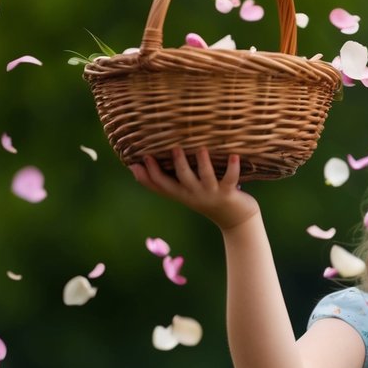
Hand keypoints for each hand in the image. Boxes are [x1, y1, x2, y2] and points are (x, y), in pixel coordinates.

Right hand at [131, 147, 258, 230]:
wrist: (235, 220)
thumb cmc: (206, 199)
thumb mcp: (181, 193)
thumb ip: (162, 182)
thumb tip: (132, 167)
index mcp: (181, 193)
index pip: (161, 185)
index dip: (149, 174)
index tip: (140, 159)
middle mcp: (194, 193)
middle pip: (183, 178)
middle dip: (177, 164)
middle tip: (173, 147)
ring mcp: (212, 193)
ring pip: (206, 177)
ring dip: (203, 163)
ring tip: (201, 149)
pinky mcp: (229, 192)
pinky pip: (230, 179)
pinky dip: (233, 168)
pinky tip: (234, 156)